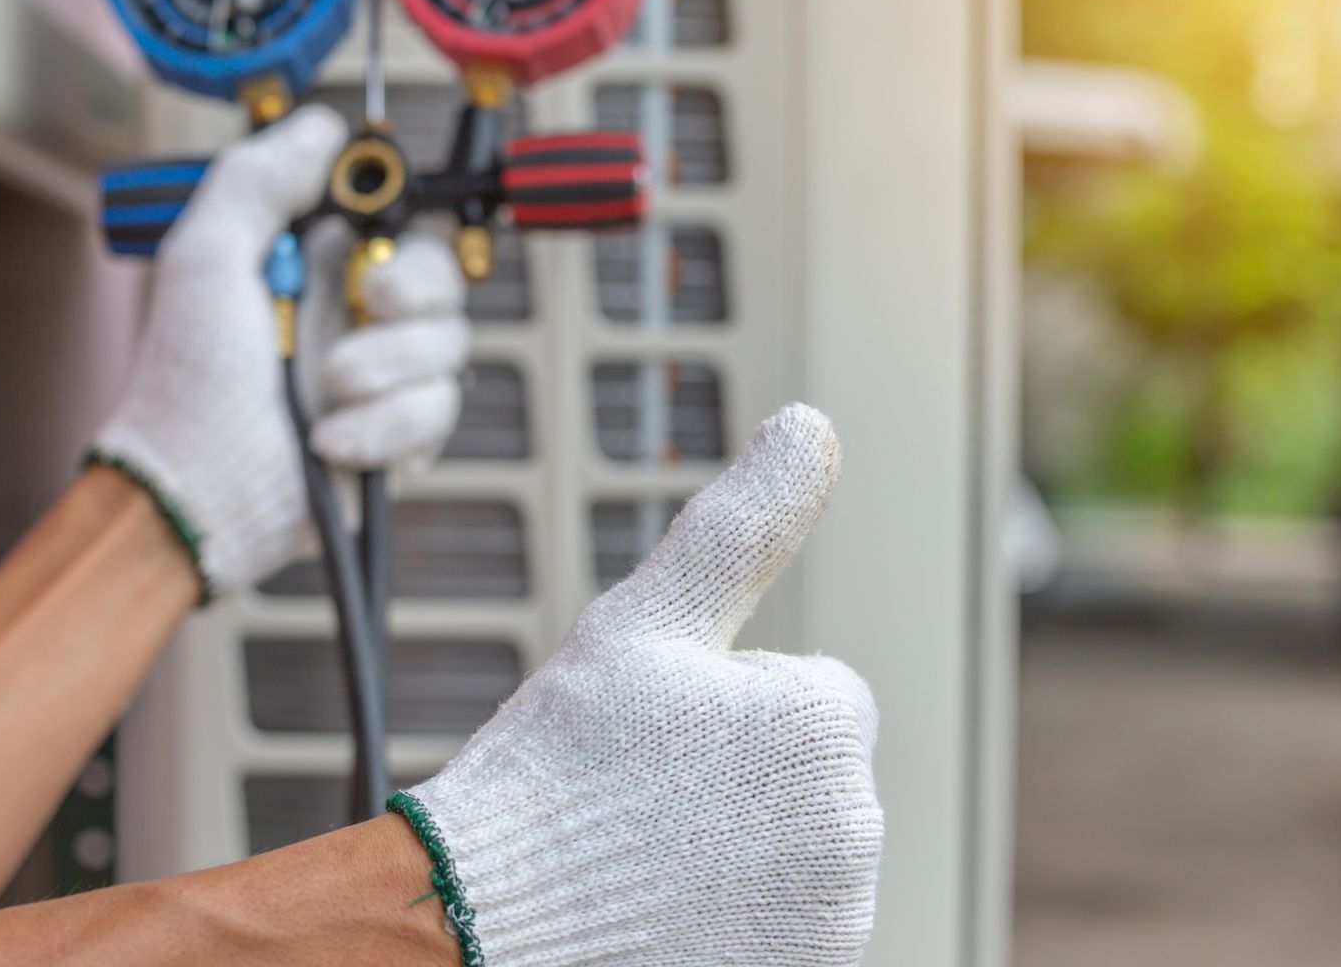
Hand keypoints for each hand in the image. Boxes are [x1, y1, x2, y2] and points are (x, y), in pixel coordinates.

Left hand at [92, 106, 469, 593]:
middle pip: (445, 274)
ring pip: (450, 344)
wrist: (197, 489)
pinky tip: (331, 441)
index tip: (384, 222)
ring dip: (389, 365)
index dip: (407, 213)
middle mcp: (359, 315)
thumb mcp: (205, 256)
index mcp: (320, 265)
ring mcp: (385, 377)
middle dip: (415, 286)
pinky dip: (385, 426)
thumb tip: (322, 127)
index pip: (400, 217)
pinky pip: (437, 412)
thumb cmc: (187, 380)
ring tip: (328, 387)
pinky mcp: (400, 436)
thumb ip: (256, 180)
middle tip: (372, 301)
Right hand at [390, 404, 881, 966]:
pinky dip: (740, 921)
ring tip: (649, 856)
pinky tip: (669, 916)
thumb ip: (745, 522)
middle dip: (741, 778)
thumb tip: (811, 423)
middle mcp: (856, 827)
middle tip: (647, 797)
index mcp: (827, 721)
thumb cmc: (557, 765)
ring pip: (796, 851)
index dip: (726, 704)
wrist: (484, 925)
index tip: (659, 738)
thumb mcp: (646, 620)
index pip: (810, 692)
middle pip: (806, 775)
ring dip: (740, 849)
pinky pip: (786, 925)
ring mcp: (836, 922)